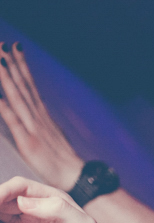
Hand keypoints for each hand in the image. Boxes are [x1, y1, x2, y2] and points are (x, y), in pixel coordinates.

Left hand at [0, 42, 84, 189]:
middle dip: (11, 64)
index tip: (13, 47)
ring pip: (17, 97)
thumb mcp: (54, 135)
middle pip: (22, 86)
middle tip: (1, 44)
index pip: (29, 85)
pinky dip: (5, 107)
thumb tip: (37, 107)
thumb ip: (43, 120)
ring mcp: (34, 128)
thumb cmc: (62, 162)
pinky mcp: (28, 142)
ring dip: (6, 78)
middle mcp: (38, 117)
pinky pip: (13, 122)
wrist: (76, 178)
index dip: (20, 66)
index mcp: (42, 115)